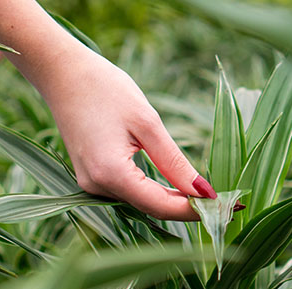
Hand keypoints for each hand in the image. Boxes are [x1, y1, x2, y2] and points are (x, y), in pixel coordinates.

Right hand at [0, 0, 216, 220]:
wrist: (62, 74)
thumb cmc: (105, 90)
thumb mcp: (147, 124)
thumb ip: (174, 162)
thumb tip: (204, 192)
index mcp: (111, 174)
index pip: (162, 206)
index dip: (196, 210)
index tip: (229, 208)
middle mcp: (97, 187)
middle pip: (152, 209)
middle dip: (190, 209)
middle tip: (228, 205)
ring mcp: (91, 184)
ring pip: (142, 203)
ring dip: (174, 202)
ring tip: (210, 198)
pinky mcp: (92, 177)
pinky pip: (130, 193)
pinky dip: (155, 192)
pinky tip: (179, 188)